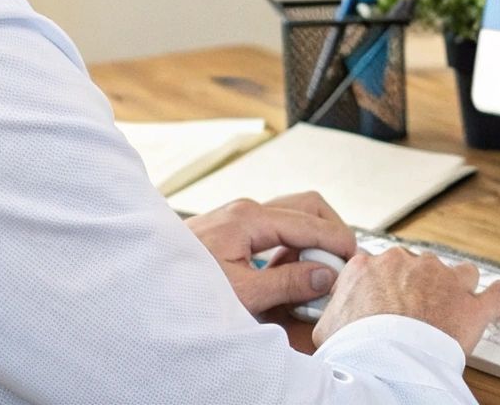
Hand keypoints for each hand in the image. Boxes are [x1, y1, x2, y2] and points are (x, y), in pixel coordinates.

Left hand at [183, 191, 357, 315]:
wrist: (144, 282)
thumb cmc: (185, 287)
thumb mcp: (242, 293)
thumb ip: (288, 282)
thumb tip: (326, 275)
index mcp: (250, 218)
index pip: (310, 222)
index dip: (337, 242)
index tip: (355, 262)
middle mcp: (247, 209)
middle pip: (308, 206)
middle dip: (331, 230)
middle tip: (343, 260)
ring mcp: (240, 215)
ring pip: (294, 214)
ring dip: (312, 238)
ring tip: (318, 272)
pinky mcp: (234, 227)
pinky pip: (277, 227)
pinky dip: (293, 244)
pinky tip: (290, 272)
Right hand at [312, 247, 499, 355]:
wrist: (385, 359)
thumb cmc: (354, 345)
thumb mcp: (327, 327)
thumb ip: (334, 311)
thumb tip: (331, 317)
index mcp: (371, 266)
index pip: (380, 264)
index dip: (385, 282)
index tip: (386, 295)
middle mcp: (409, 265)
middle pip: (420, 267)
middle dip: (421, 286)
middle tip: (416, 311)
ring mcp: (444, 281)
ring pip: (459, 273)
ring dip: (458, 288)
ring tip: (454, 307)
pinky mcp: (471, 306)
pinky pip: (497, 295)